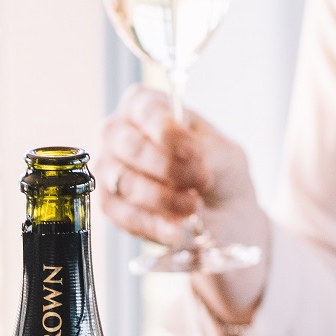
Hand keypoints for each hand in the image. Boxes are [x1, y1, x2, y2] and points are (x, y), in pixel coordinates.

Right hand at [99, 86, 270, 323]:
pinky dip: (156, 224)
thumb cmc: (218, 172)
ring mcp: (110, 171)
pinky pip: (126, 216)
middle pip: (129, 145)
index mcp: (145, 106)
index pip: (144, 108)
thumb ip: (206, 150)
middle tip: (201, 181)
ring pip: (127, 183)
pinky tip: (178, 229)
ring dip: (165, 198)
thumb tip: (188, 155)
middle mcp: (119, 134)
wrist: (224, 215)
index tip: (193, 151)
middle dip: (168, 167)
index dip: (166, 131)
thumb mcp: (224, 154)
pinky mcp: (111, 207)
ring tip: (195, 206)